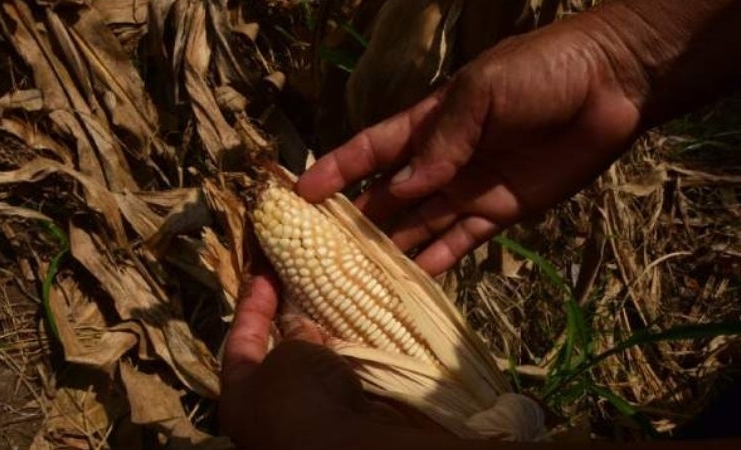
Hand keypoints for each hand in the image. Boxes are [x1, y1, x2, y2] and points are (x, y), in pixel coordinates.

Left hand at [219, 275, 436, 449]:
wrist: (352, 447)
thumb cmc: (302, 398)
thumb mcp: (288, 355)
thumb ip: (290, 334)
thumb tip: (298, 326)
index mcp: (242, 397)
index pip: (240, 341)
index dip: (252, 305)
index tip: (265, 273)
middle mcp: (272, 408)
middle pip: (280, 353)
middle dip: (293, 320)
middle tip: (303, 282)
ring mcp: (311, 414)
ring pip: (316, 363)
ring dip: (325, 335)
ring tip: (333, 297)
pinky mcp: (347, 414)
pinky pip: (344, 374)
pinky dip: (349, 351)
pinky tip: (359, 324)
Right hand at [297, 12, 645, 275]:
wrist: (611, 84)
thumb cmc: (540, 71)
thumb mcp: (482, 91)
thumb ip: (443, 140)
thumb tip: (404, 187)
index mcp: (430, 122)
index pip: (373, 149)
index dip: (338, 169)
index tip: (302, 192)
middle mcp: (442, 160)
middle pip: (390, 194)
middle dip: (358, 218)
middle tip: (322, 249)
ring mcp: (470, 188)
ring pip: (420, 223)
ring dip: (393, 246)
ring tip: (358, 276)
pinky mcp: (501, 211)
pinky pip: (462, 238)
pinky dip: (439, 258)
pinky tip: (412, 277)